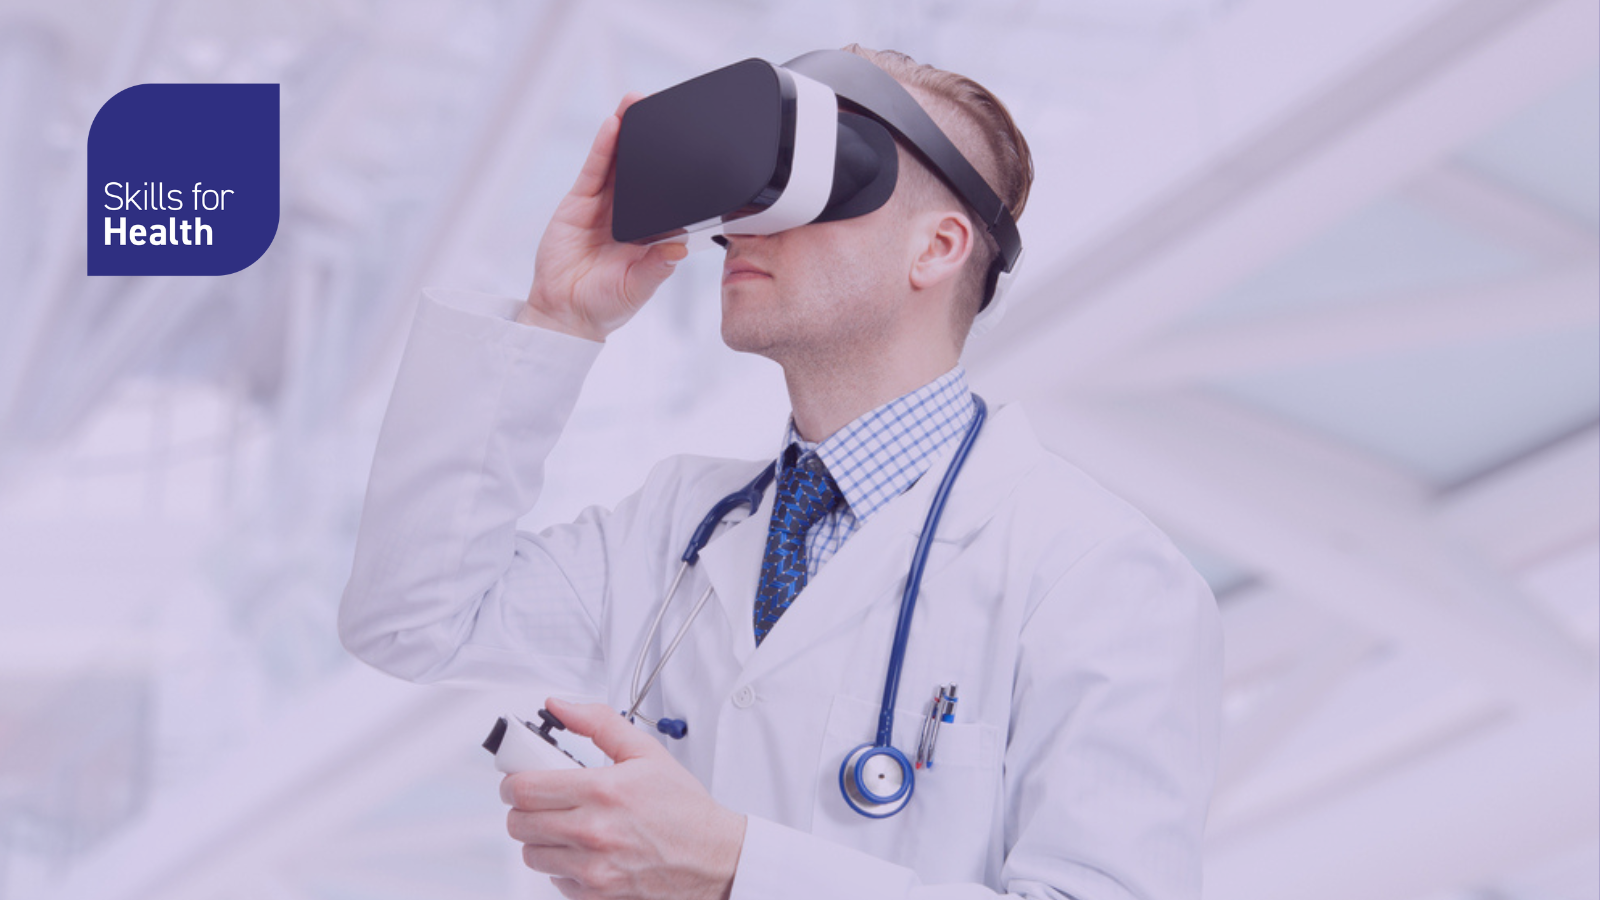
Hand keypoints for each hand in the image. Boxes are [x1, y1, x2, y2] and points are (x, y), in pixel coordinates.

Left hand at [501, 697, 745, 899]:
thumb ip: (598, 722)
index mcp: (603, 791)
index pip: (525, 788)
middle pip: (519, 822)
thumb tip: (559, 706)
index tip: (519, 778)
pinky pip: (553, 879)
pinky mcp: (596, 893)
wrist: (714, 856)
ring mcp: (593, 867)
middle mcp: (593, 832)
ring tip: (565, 824)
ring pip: (530, 853)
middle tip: (543, 799)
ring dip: (540, 837)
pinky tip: (583, 849)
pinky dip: (561, 864)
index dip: (513, 781)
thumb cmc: (684, 808)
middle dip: (524, 807)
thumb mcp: (645, 752)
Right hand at [519, 94, 688, 341]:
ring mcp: (604, 206)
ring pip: (619, 162)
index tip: (691, 147)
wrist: (564, 312)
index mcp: (651, 233)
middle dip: (653, 140)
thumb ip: (656, 269)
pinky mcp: (579, 203)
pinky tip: (613, 126)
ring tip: (636, 104)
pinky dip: (603, 148)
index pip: (668, 195)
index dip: (677, 171)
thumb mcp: (636, 289)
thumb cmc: (605, 305)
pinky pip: (593, 171)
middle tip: (665, 107)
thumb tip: (679, 250)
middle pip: (644, 170)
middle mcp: (629, 215)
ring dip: (628, 134)